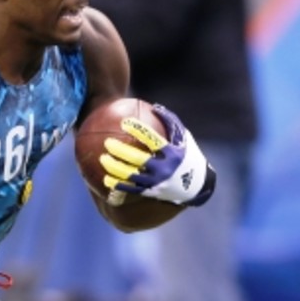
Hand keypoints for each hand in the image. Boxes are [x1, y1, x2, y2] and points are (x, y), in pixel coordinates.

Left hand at [98, 104, 215, 205]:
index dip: (138, 131)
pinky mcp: (152, 193)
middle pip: (139, 160)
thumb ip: (170, 123)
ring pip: (131, 176)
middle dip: (121, 151)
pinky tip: (105, 179)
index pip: (153, 140)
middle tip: (107, 142)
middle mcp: (165, 169)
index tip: (124, 122)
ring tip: (102, 159)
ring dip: (115, 168)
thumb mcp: (184, 138)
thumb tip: (154, 107)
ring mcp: (158, 183)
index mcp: (173, 154)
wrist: (197, 185)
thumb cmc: (187, 155)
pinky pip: (131, 189)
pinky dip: (118, 185)